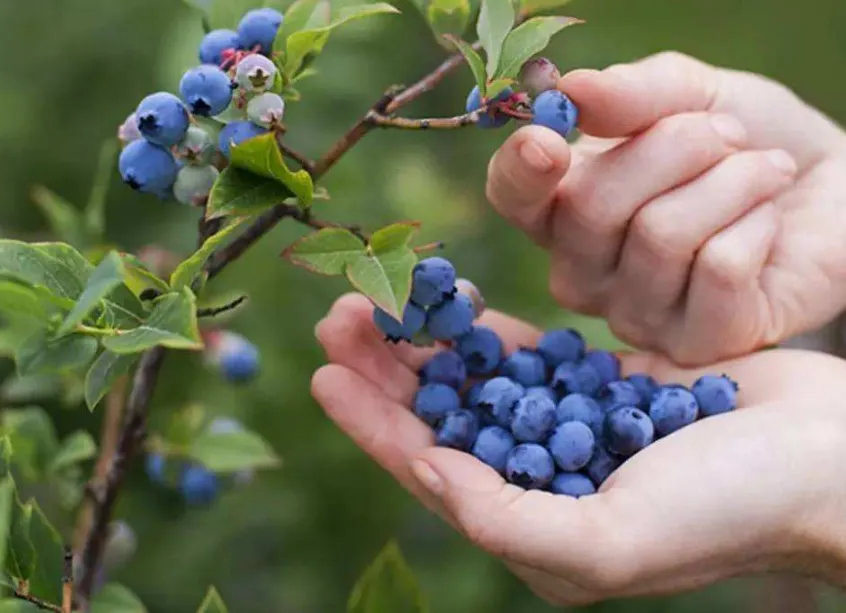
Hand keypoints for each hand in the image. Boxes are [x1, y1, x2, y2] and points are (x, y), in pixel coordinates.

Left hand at [311, 293, 845, 605]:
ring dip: (426, 342)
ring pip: (475, 381)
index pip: (431, 471)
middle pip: (442, 419)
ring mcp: (569, 428)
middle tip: (339, 315)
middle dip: (386, 371)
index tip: (324, 374)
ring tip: (378, 298)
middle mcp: (542, 480)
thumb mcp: (613, 539)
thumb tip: (430, 476)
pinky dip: (487, 329)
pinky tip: (451, 301)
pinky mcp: (601, 384)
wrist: (827, 457)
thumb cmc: (732, 509)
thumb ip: (511, 520)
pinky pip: (527, 354)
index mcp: (535, 527)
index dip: (373, 424)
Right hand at [486, 51, 845, 364]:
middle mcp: (584, 272)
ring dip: (729, 181)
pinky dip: (756, 224)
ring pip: (660, 235)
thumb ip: (630, 94)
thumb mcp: (689, 95)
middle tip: (726, 134)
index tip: (548, 139)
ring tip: (763, 170)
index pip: (512, 198)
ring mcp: (635, 315)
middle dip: (674, 147)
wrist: (829, 185)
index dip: (520, 171)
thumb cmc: (744, 139)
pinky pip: (716, 269)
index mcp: (563, 208)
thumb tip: (571, 92)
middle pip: (590, 208)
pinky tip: (768, 224)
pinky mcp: (696, 344)